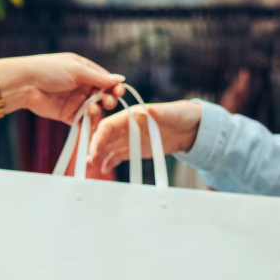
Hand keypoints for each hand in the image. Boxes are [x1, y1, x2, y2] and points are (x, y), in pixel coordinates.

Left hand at [0, 54, 124, 123]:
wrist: (25, 85)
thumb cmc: (49, 70)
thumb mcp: (77, 70)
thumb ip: (99, 78)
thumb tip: (120, 80)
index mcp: (85, 71)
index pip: (106, 81)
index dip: (114, 87)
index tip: (119, 92)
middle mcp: (82, 86)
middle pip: (103, 96)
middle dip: (108, 100)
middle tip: (107, 102)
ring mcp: (76, 101)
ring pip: (95, 110)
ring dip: (98, 111)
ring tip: (91, 109)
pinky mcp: (68, 115)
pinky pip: (83, 122)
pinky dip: (89, 125)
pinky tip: (91, 125)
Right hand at [88, 100, 202, 174]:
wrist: (190, 127)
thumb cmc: (180, 115)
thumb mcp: (172, 113)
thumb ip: (160, 113)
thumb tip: (152, 110)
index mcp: (131, 115)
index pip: (109, 125)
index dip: (100, 137)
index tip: (95, 150)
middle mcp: (127, 126)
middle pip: (105, 137)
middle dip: (95, 148)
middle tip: (89, 162)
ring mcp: (130, 138)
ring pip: (109, 147)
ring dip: (99, 156)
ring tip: (90, 167)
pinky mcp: (136, 149)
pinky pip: (119, 155)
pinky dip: (110, 161)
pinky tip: (104, 169)